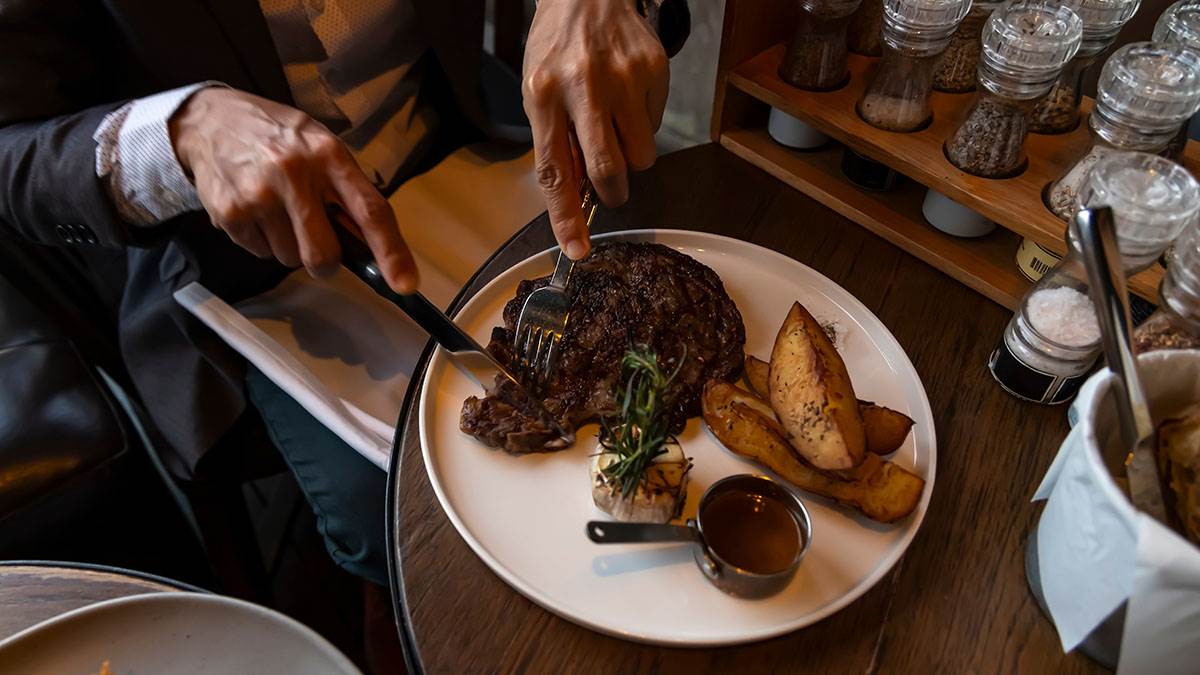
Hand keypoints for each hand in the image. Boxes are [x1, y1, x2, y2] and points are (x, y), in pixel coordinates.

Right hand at [169, 87, 417, 292]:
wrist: (211, 121)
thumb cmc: (281, 139)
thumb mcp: (322, 148)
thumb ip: (348, 192)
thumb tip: (371, 246)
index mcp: (329, 155)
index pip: (370, 211)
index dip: (391, 252)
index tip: (406, 284)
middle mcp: (294, 173)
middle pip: (324, 254)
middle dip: (325, 261)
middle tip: (316, 240)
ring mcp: (259, 195)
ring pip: (290, 259)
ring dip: (290, 246)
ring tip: (278, 210)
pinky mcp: (230, 213)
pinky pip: (261, 254)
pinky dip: (263, 242)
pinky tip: (256, 211)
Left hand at [523, 0, 668, 258]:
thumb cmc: (556, 52)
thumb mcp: (538, 93)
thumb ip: (555, 143)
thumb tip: (579, 195)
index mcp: (543, 96)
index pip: (554, 172)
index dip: (566, 218)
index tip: (576, 250)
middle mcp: (582, 86)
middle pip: (608, 169)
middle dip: (612, 192)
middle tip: (610, 187)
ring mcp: (623, 77)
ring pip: (641, 156)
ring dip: (631, 157)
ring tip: (616, 125)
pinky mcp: (653, 69)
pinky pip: (656, 126)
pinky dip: (643, 124)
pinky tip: (628, 97)